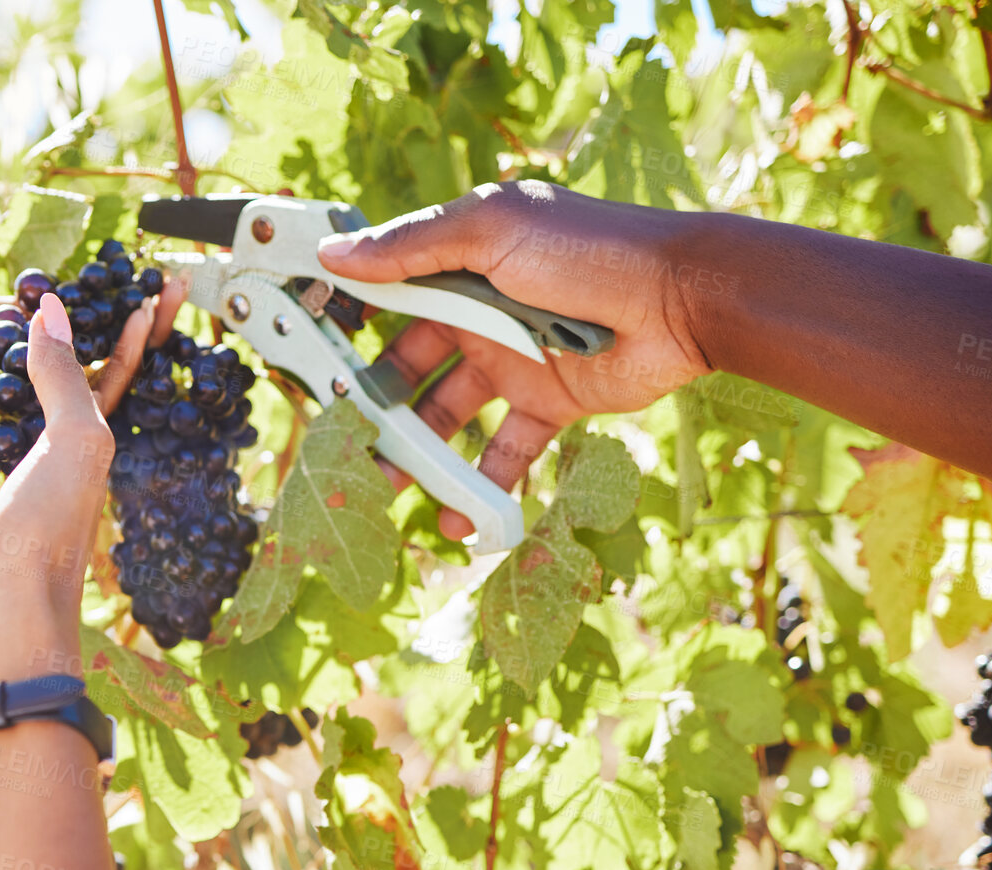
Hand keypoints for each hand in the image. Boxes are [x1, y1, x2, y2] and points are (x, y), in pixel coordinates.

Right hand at [0, 283, 190, 479]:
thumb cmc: (45, 538)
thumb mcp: (71, 446)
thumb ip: (63, 378)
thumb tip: (54, 310)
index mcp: (88, 458)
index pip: (108, 386)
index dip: (122, 343)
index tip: (133, 295)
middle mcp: (47, 479)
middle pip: (42, 410)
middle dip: (36, 366)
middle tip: (12, 310)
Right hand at [318, 181, 709, 538]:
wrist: (683, 299)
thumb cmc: (588, 250)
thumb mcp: (491, 230)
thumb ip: (412, 246)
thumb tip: (331, 256)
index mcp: (460, 263)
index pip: (388, 298)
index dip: (348, 329)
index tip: (308, 363)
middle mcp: (480, 312)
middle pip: (409, 367)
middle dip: (374, 406)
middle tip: (342, 443)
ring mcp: (514, 361)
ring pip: (449, 416)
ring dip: (419, 454)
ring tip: (387, 490)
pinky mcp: (551, 403)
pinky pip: (506, 451)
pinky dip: (482, 486)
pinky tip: (459, 517)